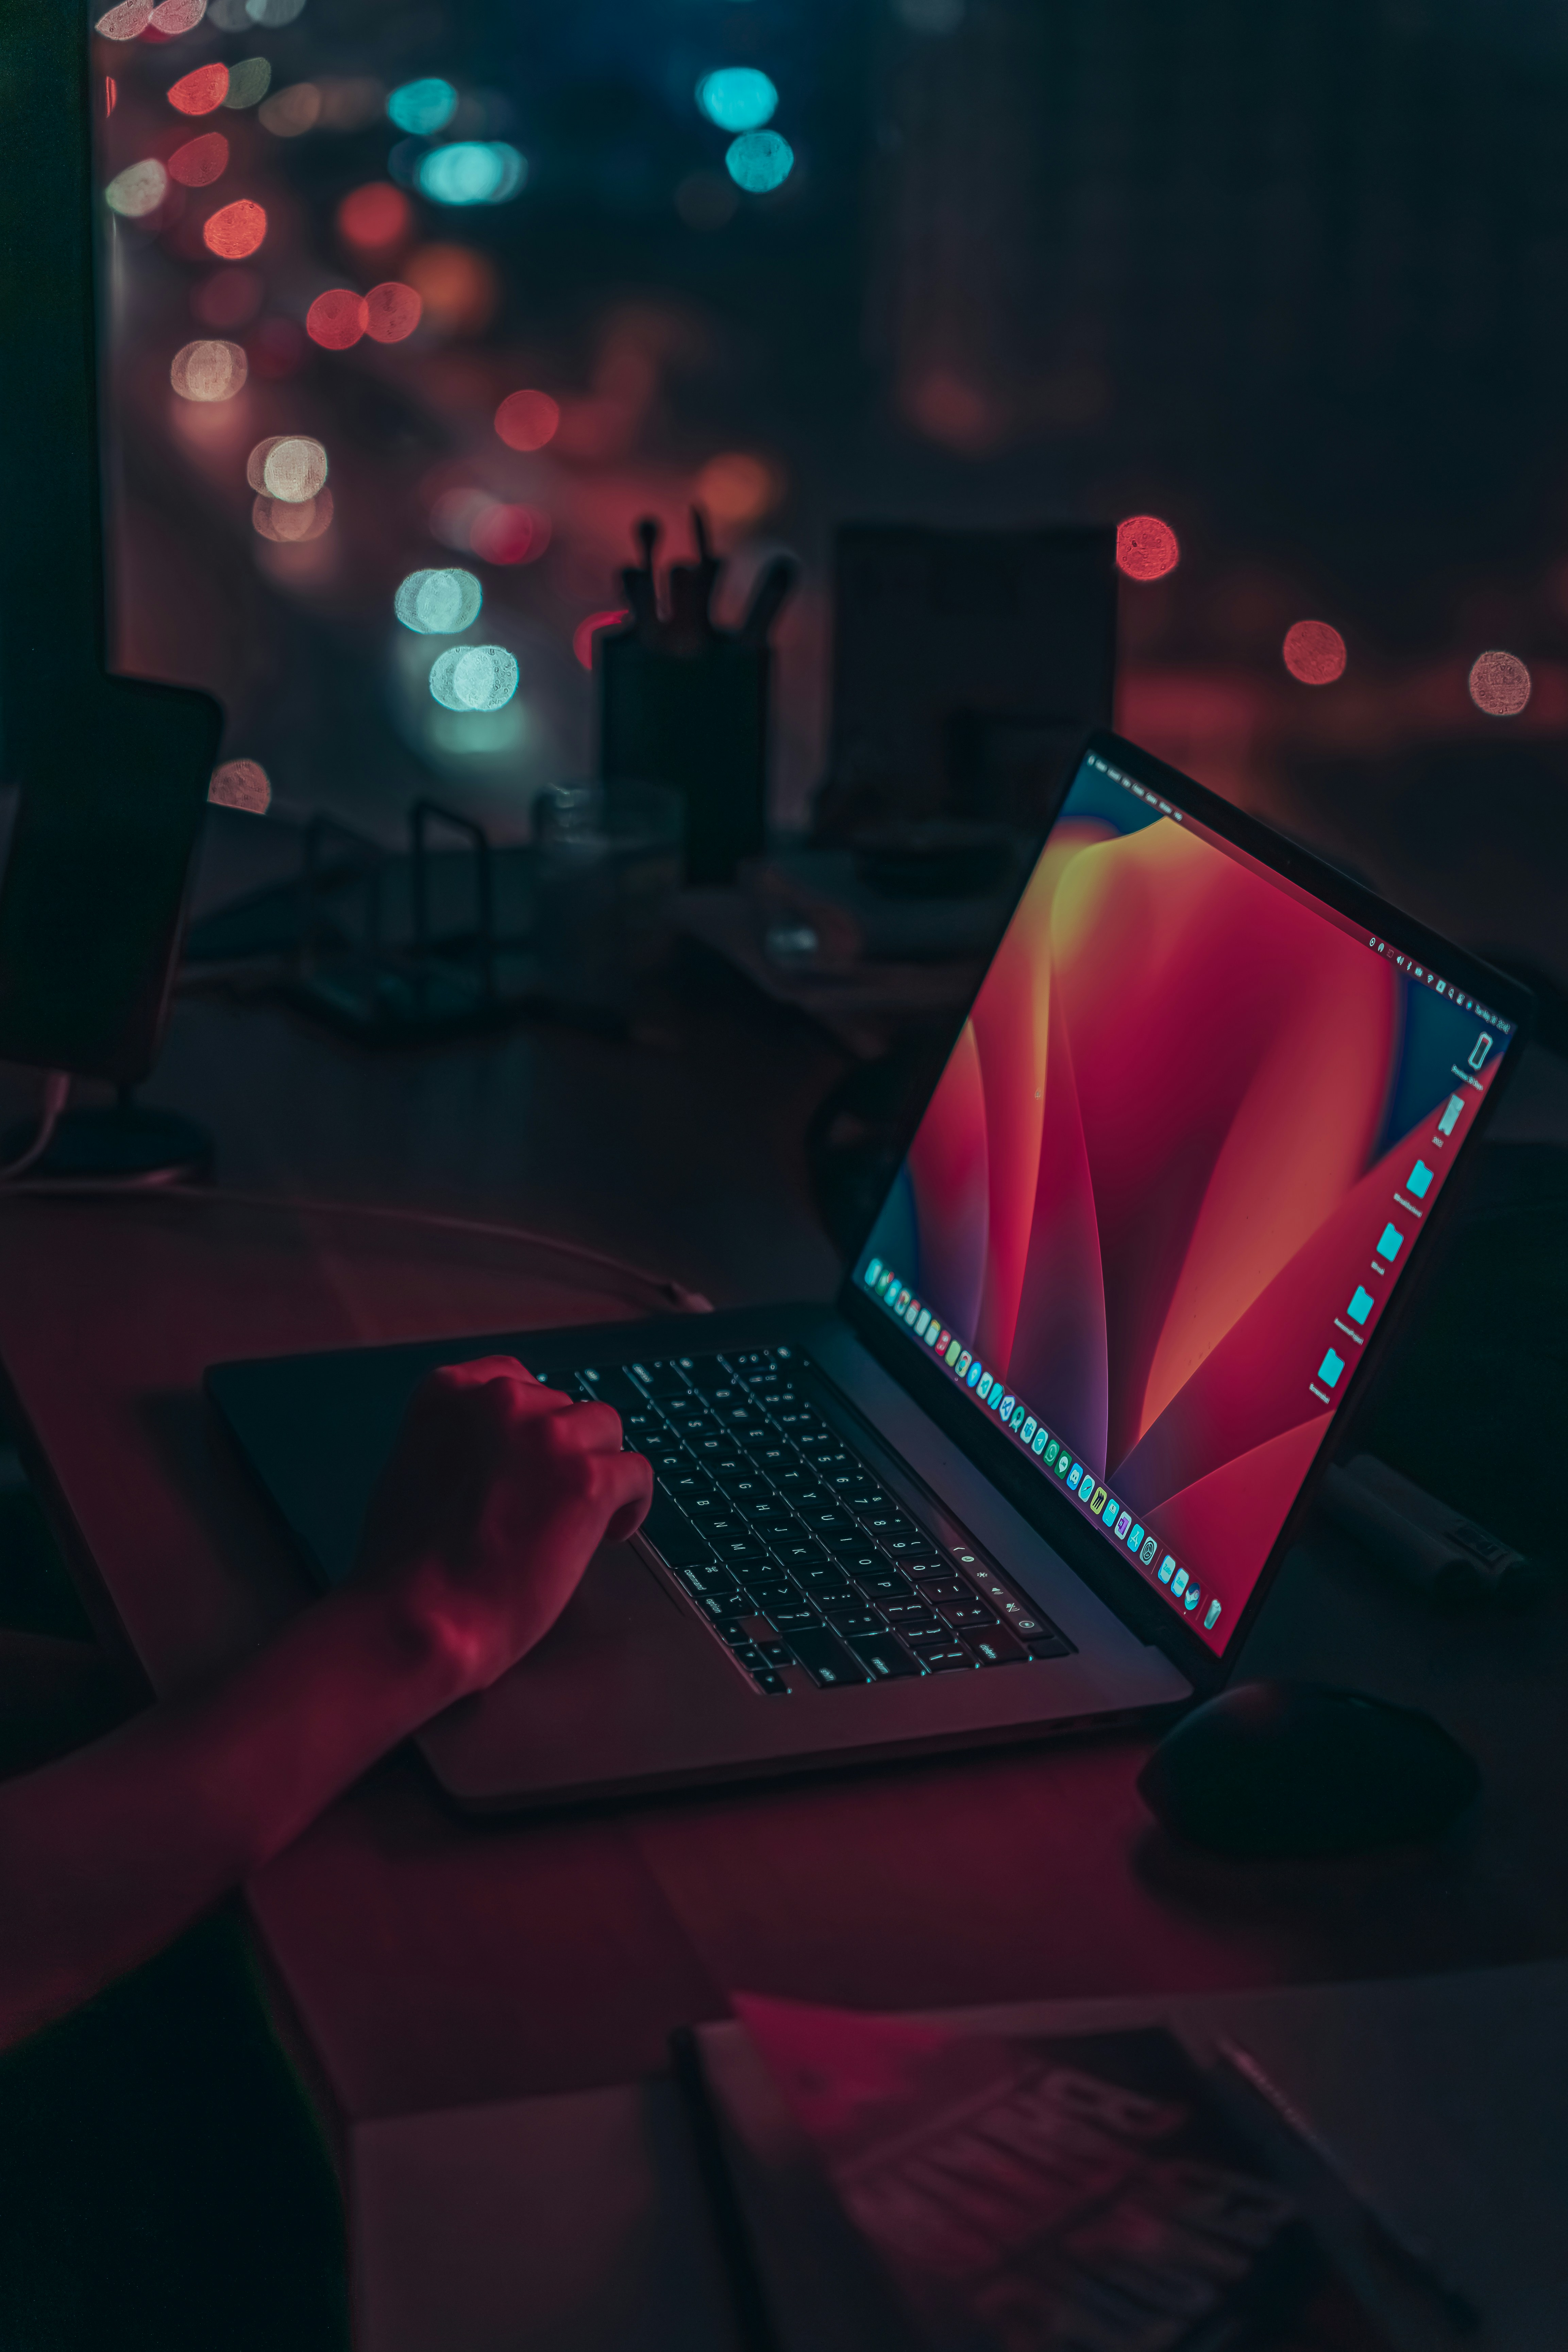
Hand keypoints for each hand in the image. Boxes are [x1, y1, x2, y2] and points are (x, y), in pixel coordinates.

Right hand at [352, 1356, 651, 1701]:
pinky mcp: (588, 1479)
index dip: (534, 1421)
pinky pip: (636, 1473)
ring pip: (605, 1430)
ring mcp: (549, 1435)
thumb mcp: (410, 1470)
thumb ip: (456, 1442)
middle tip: (553, 1502)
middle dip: (564, 1451)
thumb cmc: (405, 1567)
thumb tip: (496, 1451)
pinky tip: (612, 1533)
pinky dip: (631, 1504)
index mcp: (450, 1392)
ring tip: (588, 1517)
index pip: (516, 1379)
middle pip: (564, 1407)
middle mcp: (501, 1399)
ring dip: (600, 1468)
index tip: (536, 1454)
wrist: (419, 1619)